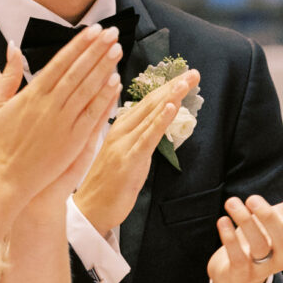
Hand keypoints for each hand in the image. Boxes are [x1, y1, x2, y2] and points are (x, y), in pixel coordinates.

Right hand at [0, 25, 121, 197]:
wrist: (8, 178)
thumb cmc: (0, 143)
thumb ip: (5, 76)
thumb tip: (11, 47)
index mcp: (33, 94)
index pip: (60, 62)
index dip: (79, 45)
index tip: (93, 30)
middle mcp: (50, 104)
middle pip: (78, 71)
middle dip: (96, 50)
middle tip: (112, 32)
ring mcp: (64, 121)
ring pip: (88, 89)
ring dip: (104, 68)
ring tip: (117, 50)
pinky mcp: (74, 139)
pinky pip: (92, 114)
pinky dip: (104, 97)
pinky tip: (116, 82)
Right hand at [73, 70, 199, 233]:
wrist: (89, 210)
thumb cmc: (106, 185)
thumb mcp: (124, 154)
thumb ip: (139, 137)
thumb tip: (156, 126)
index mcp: (119, 127)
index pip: (146, 102)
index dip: (166, 87)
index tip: (184, 76)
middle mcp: (120, 130)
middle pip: (151, 103)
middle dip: (173, 86)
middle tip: (193, 73)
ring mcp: (124, 144)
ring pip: (150, 115)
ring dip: (171, 96)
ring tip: (186, 82)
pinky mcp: (129, 159)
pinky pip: (148, 137)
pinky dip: (160, 120)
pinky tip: (171, 106)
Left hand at [207, 175, 282, 282]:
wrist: (236, 271)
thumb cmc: (266, 237)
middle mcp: (282, 256)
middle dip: (269, 218)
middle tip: (252, 198)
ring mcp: (262, 268)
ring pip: (259, 247)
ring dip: (245, 222)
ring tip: (232, 202)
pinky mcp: (240, 274)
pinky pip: (238, 259)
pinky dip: (229, 239)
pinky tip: (223, 221)